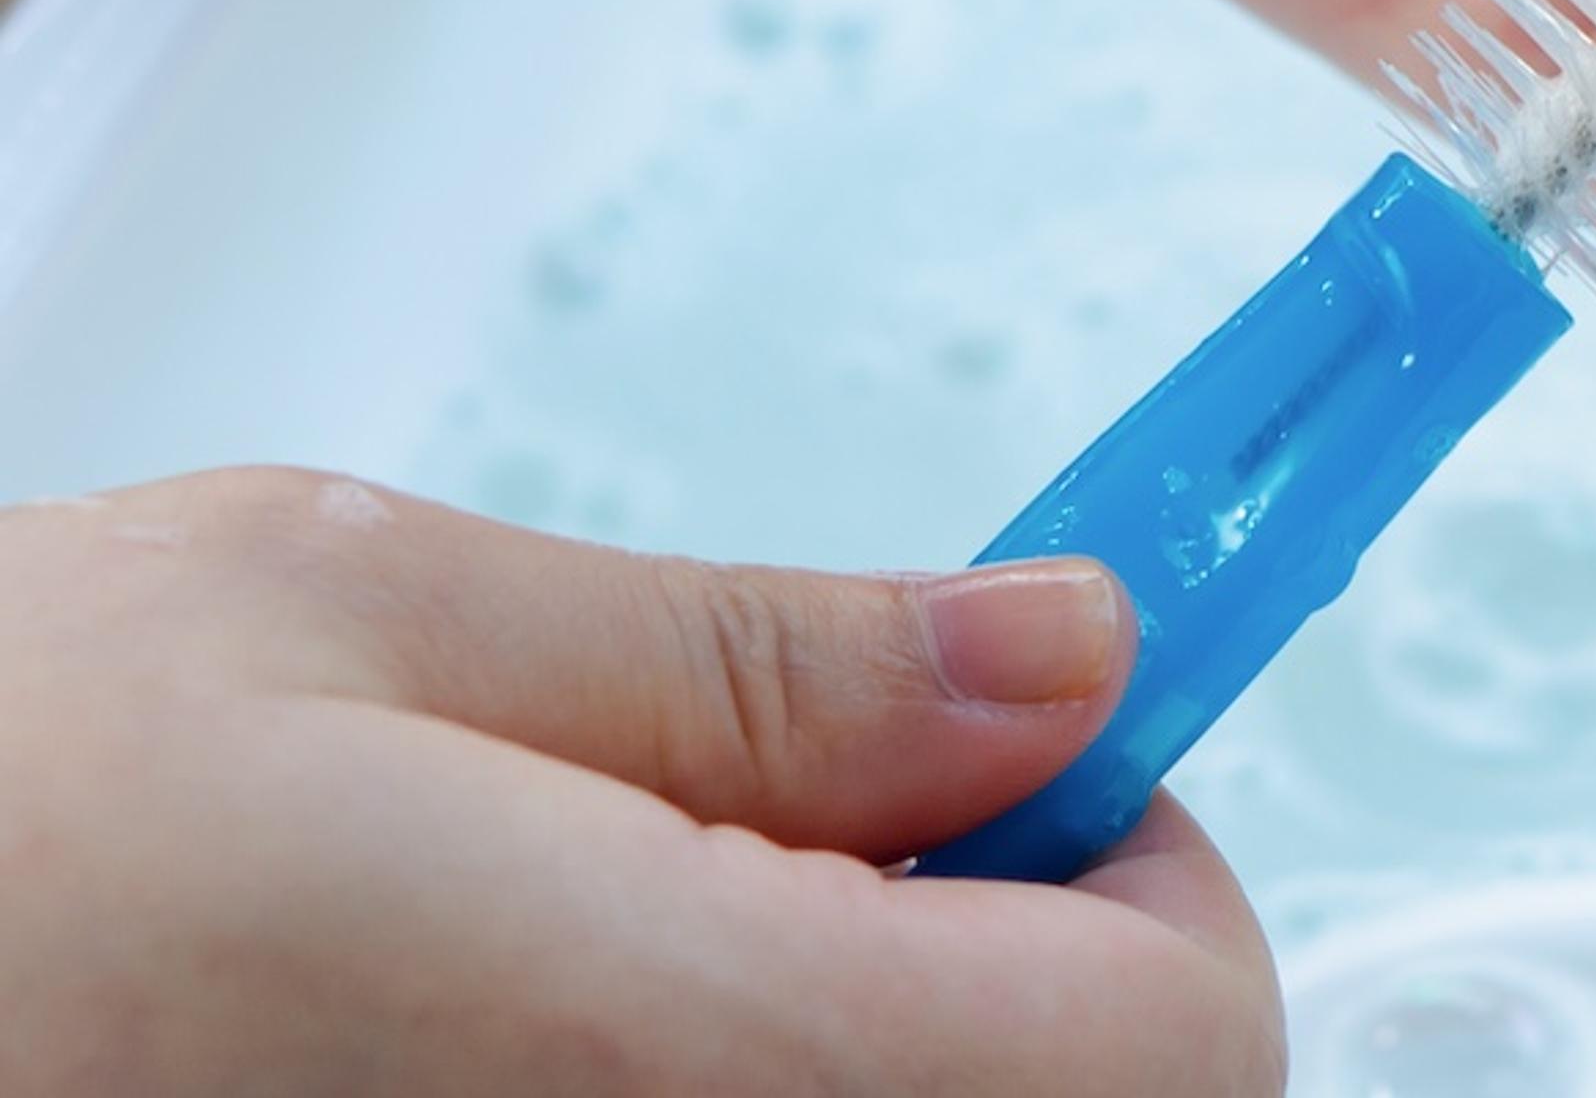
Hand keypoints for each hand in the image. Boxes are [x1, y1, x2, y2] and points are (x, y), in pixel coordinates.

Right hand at [0, 470, 1278, 1096]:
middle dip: (992, 955)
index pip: (1180, 1037)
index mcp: (664, 1059)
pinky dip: (694, 1096)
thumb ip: (760, 656)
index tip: (1041, 754)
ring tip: (575, 928)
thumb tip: (1068, 646)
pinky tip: (491, 1038)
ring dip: (835, 1031)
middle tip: (792, 824)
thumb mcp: (342, 619)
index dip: (1152, 867)